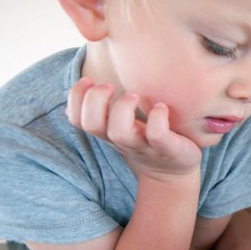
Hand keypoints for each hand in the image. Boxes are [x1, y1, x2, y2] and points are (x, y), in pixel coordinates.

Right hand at [67, 77, 202, 181]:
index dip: (76, 98)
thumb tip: (89, 80)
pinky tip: (162, 107)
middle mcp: (122, 140)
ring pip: (120, 133)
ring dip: (122, 109)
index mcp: (108, 131)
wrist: (175, 170)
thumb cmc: (148, 139)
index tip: (88, 79)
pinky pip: (157, 135)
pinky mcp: (167, 149)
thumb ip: (110, 107)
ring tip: (134, 95)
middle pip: (92, 125)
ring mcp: (144, 146)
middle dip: (94, 100)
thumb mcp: (125, 124)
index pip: (78, 119)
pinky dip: (157, 118)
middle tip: (109, 86)